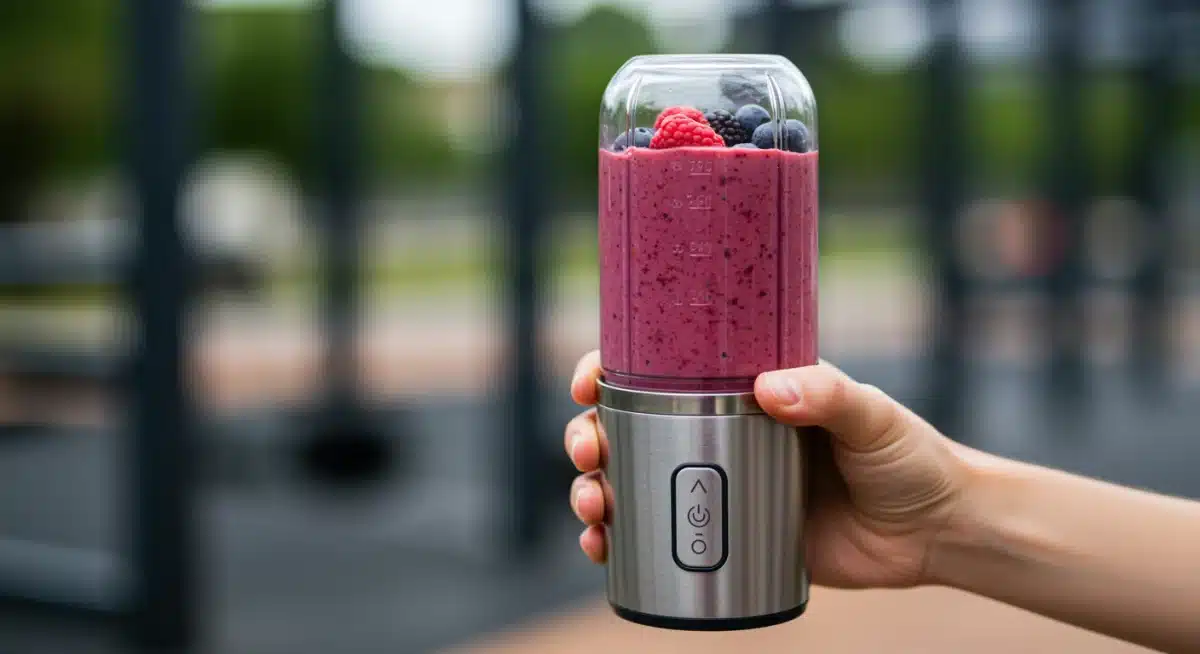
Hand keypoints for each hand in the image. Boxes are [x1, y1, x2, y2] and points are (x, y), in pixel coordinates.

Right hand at [564, 350, 972, 588]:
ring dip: (594, 490)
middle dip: (589, 437)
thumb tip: (770, 387)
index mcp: (746, 391)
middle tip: (590, 454)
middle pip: (629, 428)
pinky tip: (601, 548)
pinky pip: (662, 537)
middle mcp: (723, 435)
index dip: (612, 372)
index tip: (590, 381)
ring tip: (592, 506)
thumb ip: (828, 395)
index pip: (663, 369)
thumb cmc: (908, 457)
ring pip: (633, 483)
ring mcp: (723, 487)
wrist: (934, 532)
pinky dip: (621, 542)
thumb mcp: (872, 416)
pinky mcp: (731, 538)